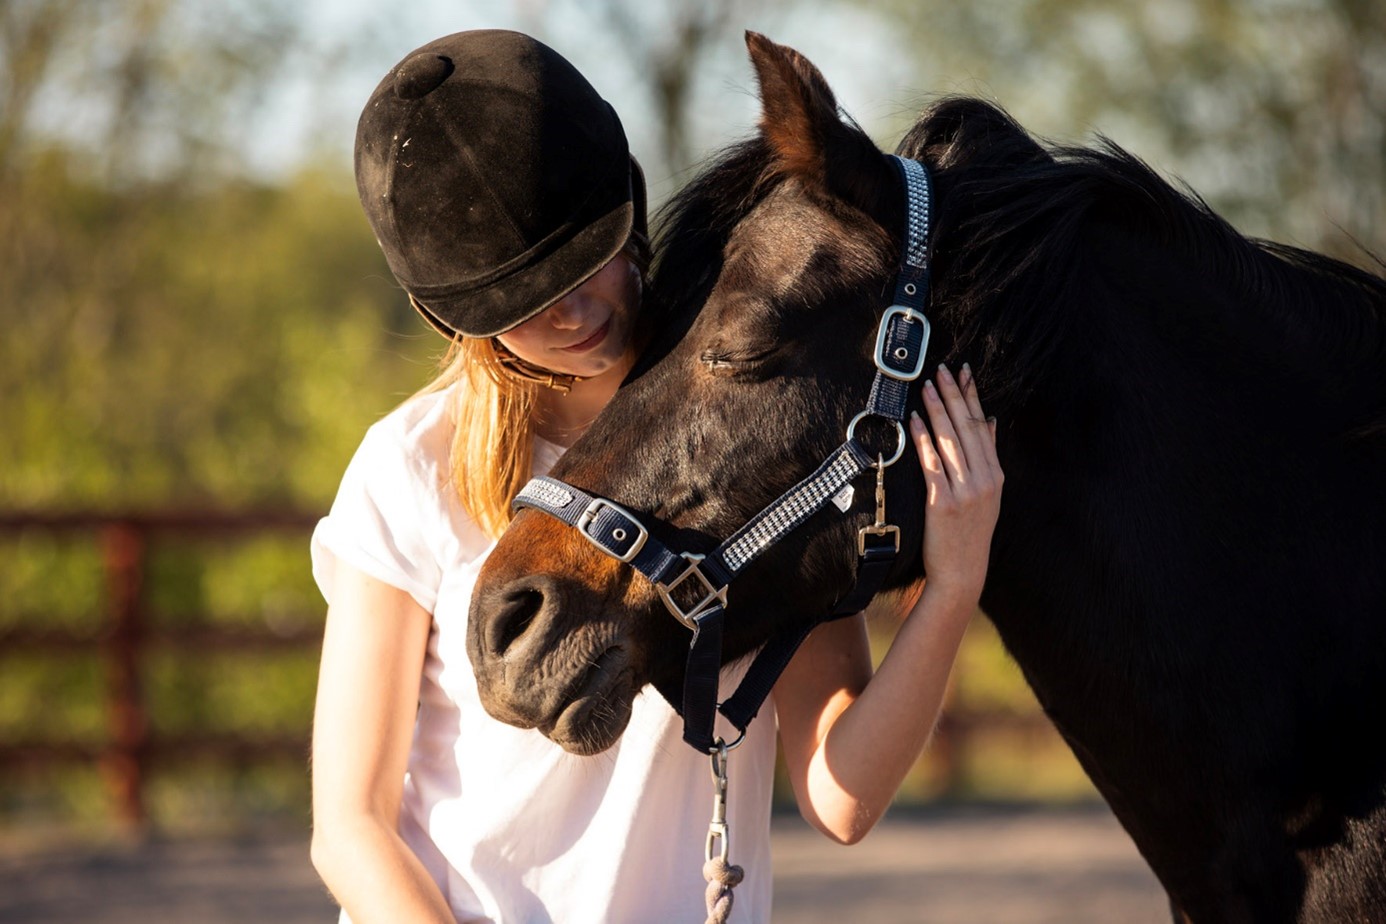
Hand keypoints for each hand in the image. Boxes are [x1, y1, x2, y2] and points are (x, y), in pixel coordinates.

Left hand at [908, 363, 1002, 607]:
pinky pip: (931, 463)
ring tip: (926, 386)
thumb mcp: (988, 495)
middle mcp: (984, 480)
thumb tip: (989, 420)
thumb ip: (987, 458)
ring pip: (950, 441)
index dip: (972, 397)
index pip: (982, 426)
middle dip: (954, 395)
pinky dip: (923, 439)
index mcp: (995, 475)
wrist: (962, 573)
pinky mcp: (942, 503)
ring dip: (937, 409)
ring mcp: (965, 491)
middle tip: (942, 370)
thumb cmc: (970, 534)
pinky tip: (915, 420)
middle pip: (967, 428)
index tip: (964, 373)